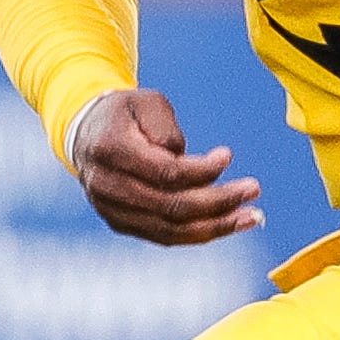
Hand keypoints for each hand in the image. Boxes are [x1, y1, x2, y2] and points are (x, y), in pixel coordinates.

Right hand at [71, 87, 264, 245]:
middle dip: (219, 202)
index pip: (166, 173)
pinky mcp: (119, 223)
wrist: (86, 134)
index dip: (203, 170)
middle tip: (253, 190)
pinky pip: (163, 236)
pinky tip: (225, 224)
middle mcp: (106, 186)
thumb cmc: (124, 114)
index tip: (228, 155)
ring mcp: (110, 210)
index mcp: (110, 150)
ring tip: (251, 217)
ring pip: (170, 230)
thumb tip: (191, 163)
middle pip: (171, 207)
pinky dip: (197, 234)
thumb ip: (167, 130)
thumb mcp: (146, 102)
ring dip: (216, 226)